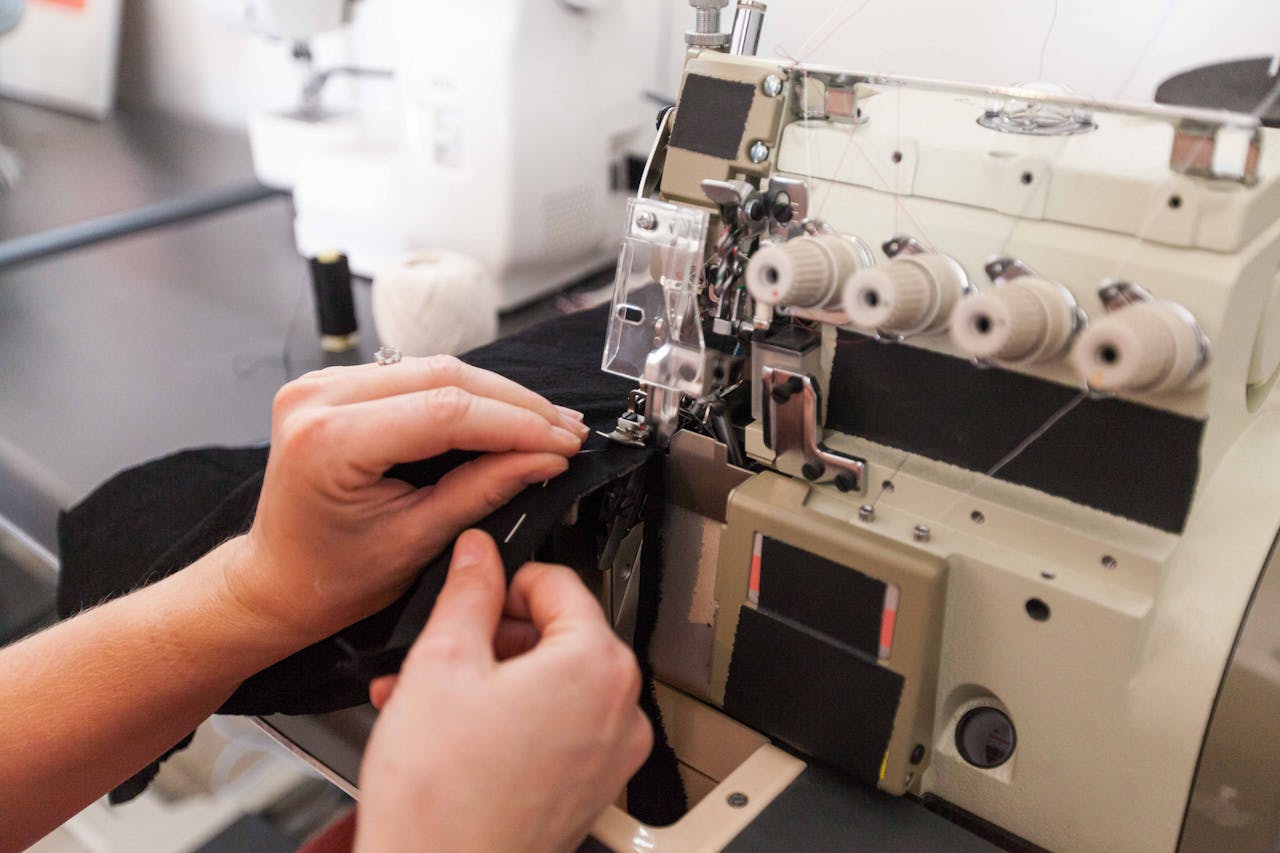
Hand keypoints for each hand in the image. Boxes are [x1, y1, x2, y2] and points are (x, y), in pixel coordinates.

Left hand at [226, 355, 589, 642]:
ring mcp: (323, 385)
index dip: (516, 425)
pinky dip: (465, 394)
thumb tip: (544, 457)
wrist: (279, 580)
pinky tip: (502, 412)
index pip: (446, 413)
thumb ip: (484, 489)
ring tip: (545, 422)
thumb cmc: (332, 577)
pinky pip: (415, 374)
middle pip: (444, 377)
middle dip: (516, 405)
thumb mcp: (419, 540)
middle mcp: (318, 399)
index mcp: (328, 441)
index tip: (562, 442)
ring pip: (435, 367)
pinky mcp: (337, 385)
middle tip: (566, 429)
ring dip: (497, 395)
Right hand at [355, 530, 652, 852]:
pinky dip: (505, 719)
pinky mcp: (587, 789)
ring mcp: (608, 756)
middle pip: (557, 635)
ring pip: (548, 685)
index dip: (503, 579)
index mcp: (598, 666)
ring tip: (427, 694)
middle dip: (489, 637)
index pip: (559, 582)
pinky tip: (448, 730)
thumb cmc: (443, 798)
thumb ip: (467, 592)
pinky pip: (551, 729)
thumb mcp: (441, 662)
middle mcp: (620, 711)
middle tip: (440, 648)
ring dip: (487, 679)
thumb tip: (478, 554)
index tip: (471, 587)